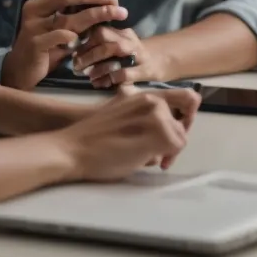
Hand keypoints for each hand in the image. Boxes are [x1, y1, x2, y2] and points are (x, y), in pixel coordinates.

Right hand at [0, 0, 129, 89]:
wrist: (24, 69)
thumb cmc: (49, 44)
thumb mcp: (65, 24)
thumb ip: (81, 9)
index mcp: (41, 1)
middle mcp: (34, 9)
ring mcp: (32, 27)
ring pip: (66, 19)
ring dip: (95, 15)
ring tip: (117, 14)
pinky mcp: (34, 44)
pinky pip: (55, 37)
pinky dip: (69, 36)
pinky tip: (81, 37)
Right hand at [54, 87, 202, 181]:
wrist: (71, 148)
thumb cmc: (93, 139)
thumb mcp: (121, 118)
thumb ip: (144, 121)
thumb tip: (167, 137)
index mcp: (143, 95)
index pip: (185, 101)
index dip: (180, 124)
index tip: (170, 140)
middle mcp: (151, 100)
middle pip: (182, 124)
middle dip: (173, 142)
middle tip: (159, 158)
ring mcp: (154, 113)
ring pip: (179, 136)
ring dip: (167, 150)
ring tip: (146, 158)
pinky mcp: (156, 130)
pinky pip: (175, 146)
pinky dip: (165, 157)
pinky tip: (144, 160)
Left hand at [72, 26, 173, 88]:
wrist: (164, 62)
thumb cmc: (133, 56)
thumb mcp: (121, 45)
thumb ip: (102, 45)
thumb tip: (73, 50)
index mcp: (121, 33)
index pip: (99, 29)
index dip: (84, 41)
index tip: (73, 53)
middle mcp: (130, 40)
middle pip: (105, 37)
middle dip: (88, 52)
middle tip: (76, 66)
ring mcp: (139, 54)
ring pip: (115, 50)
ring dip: (98, 65)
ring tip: (88, 76)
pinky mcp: (146, 70)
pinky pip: (126, 72)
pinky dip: (111, 78)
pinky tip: (101, 84)